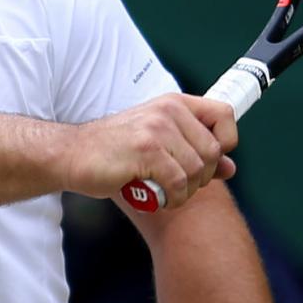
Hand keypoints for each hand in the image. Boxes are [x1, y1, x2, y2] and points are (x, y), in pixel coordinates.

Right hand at [63, 96, 237, 205]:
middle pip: (213, 151)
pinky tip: (157, 198)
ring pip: (197, 170)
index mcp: (174, 104)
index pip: (224, 115)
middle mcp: (169, 111)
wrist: (72, 155)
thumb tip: (230, 168)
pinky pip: (178, 183)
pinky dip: (172, 198)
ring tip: (164, 193)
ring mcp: (157, 129)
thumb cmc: (114, 151)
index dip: (226, 142)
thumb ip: (195, 153)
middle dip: (201, 178)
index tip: (208, 161)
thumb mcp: (158, 144)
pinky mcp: (146, 151)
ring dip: (184, 192)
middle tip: (178, 185)